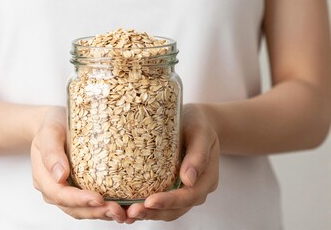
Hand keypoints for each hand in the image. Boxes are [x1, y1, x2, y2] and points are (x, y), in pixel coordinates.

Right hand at [30, 107, 126, 221]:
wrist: (56, 123)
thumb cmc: (52, 126)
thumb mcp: (49, 133)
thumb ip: (52, 152)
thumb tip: (60, 175)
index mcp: (44, 177)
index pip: (60, 194)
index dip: (79, 200)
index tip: (98, 198)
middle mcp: (54, 189)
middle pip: (73, 208)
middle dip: (95, 211)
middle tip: (116, 210)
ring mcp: (67, 192)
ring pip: (83, 211)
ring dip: (102, 214)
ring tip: (122, 212)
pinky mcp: (80, 190)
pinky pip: (91, 205)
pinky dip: (105, 209)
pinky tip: (122, 208)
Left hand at [126, 104, 218, 221]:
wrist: (194, 120)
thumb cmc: (198, 123)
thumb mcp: (201, 133)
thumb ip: (198, 155)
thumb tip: (189, 179)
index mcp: (207, 178)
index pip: (189, 196)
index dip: (170, 201)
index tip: (150, 201)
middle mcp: (195, 189)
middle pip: (176, 209)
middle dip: (154, 213)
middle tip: (132, 212)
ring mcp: (182, 190)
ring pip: (166, 211)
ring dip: (148, 214)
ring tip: (128, 214)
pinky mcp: (170, 187)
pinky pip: (158, 202)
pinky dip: (145, 208)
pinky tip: (127, 208)